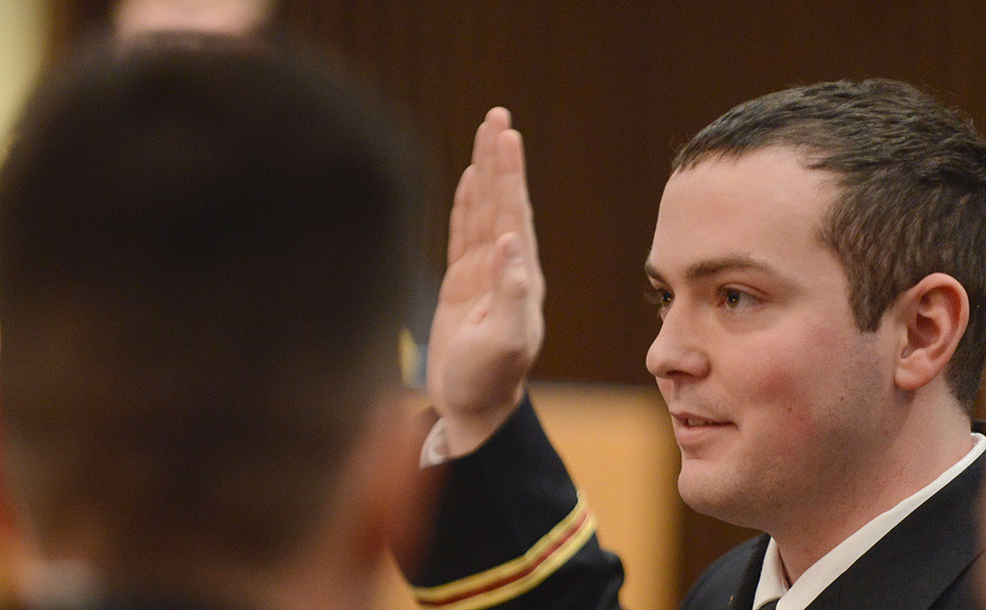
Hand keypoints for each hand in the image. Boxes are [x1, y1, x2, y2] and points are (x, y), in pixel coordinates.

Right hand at [425, 108, 544, 456]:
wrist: (473, 408)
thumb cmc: (489, 380)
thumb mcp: (505, 340)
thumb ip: (511, 292)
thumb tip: (511, 243)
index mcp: (521, 275)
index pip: (514, 212)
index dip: (508, 172)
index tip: (506, 133)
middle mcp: (508, 267)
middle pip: (501, 201)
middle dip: (499, 158)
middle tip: (498, 114)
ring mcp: (486, 275)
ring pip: (483, 211)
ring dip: (484, 173)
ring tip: (486, 134)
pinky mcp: (463, 286)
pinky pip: (464, 233)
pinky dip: (465, 204)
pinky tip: (466, 181)